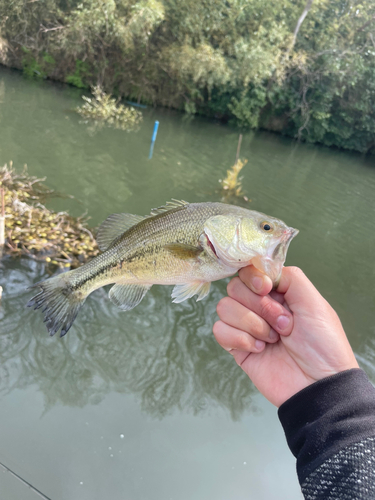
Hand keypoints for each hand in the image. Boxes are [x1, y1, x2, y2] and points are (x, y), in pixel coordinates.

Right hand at [213, 266, 358, 406]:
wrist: (318, 386)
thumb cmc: (323, 345)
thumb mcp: (314, 303)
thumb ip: (289, 276)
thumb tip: (261, 267)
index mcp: (278, 293)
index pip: (249, 271)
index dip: (253, 277)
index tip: (266, 288)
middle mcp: (259, 307)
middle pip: (234, 287)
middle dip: (259, 306)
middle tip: (282, 324)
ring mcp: (246, 327)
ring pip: (224, 307)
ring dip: (251, 324)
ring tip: (273, 340)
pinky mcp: (236, 347)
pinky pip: (220, 330)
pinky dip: (239, 339)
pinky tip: (259, 350)